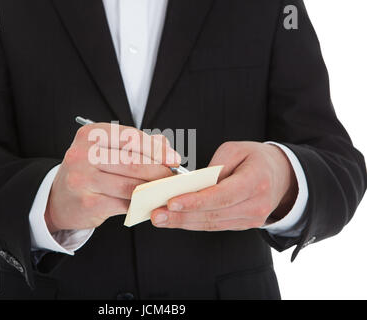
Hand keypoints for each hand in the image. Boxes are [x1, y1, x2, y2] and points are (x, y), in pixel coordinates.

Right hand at [45, 123, 180, 232]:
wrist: (59, 199)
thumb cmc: (90, 171)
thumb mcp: (106, 151)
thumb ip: (135, 146)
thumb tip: (167, 148)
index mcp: (90, 134)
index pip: (131, 137)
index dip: (156, 149)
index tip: (174, 159)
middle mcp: (83, 153)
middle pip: (133, 161)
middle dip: (159, 170)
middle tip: (173, 177)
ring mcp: (83, 178)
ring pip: (130, 184)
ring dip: (153, 189)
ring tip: (165, 190)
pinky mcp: (87, 202)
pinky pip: (124, 203)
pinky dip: (141, 204)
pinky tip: (150, 203)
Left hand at [151, 141, 297, 230]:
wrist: (283, 176)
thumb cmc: (256, 158)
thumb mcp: (237, 149)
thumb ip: (215, 166)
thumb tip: (193, 185)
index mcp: (255, 181)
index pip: (222, 195)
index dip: (196, 201)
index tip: (172, 202)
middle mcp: (255, 205)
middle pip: (213, 214)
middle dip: (181, 216)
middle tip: (156, 215)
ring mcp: (251, 219)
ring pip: (211, 224)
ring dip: (183, 223)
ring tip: (159, 219)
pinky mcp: (244, 225)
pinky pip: (215, 226)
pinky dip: (193, 223)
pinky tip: (175, 220)